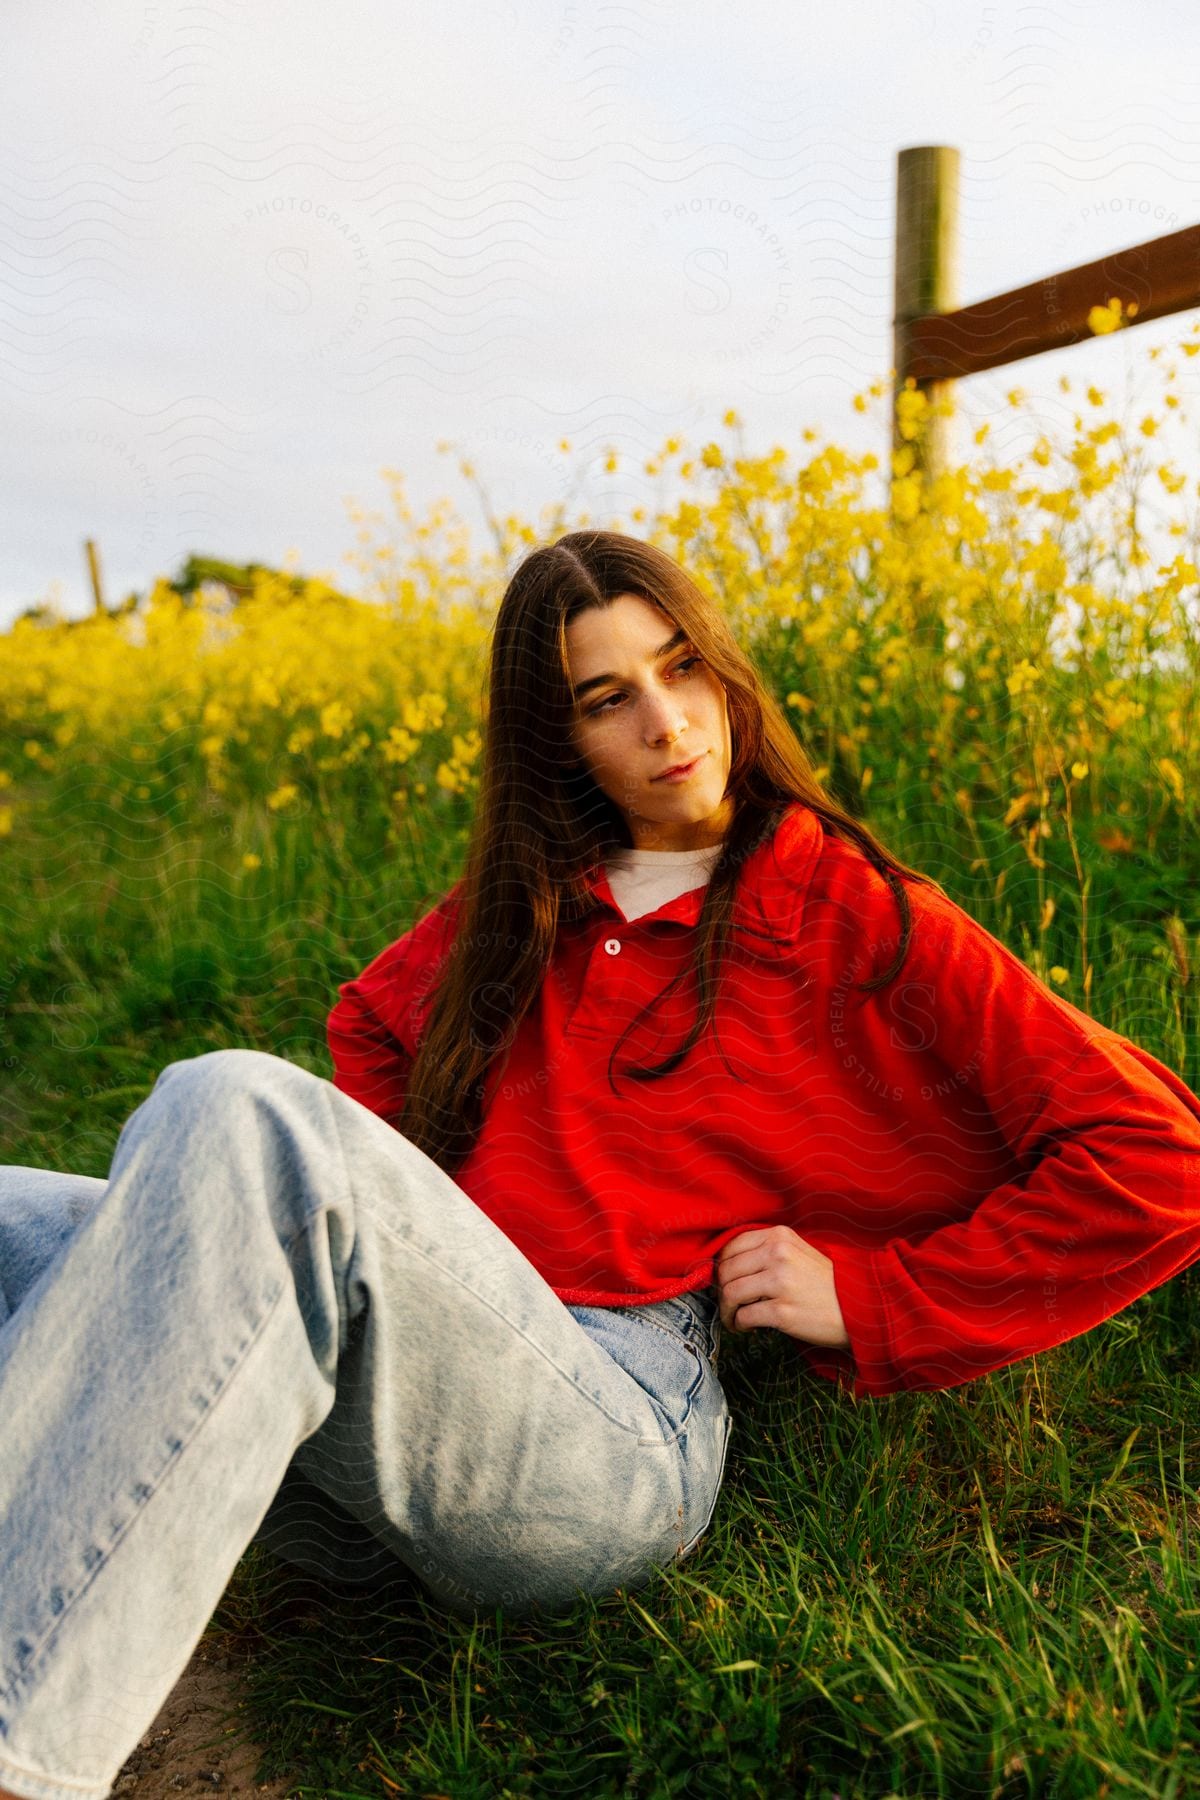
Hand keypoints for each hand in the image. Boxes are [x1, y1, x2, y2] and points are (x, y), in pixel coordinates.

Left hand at [715, 1226, 850, 1349]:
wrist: (858, 1308)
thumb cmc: (825, 1284)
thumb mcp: (798, 1253)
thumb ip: (766, 1251)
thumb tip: (726, 1264)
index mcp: (780, 1236)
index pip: (731, 1246)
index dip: (722, 1266)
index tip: (725, 1280)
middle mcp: (778, 1254)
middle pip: (726, 1270)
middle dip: (721, 1290)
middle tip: (729, 1304)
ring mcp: (780, 1282)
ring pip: (730, 1293)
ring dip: (727, 1310)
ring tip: (735, 1318)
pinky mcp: (782, 1312)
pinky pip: (744, 1316)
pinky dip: (739, 1324)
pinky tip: (748, 1327)